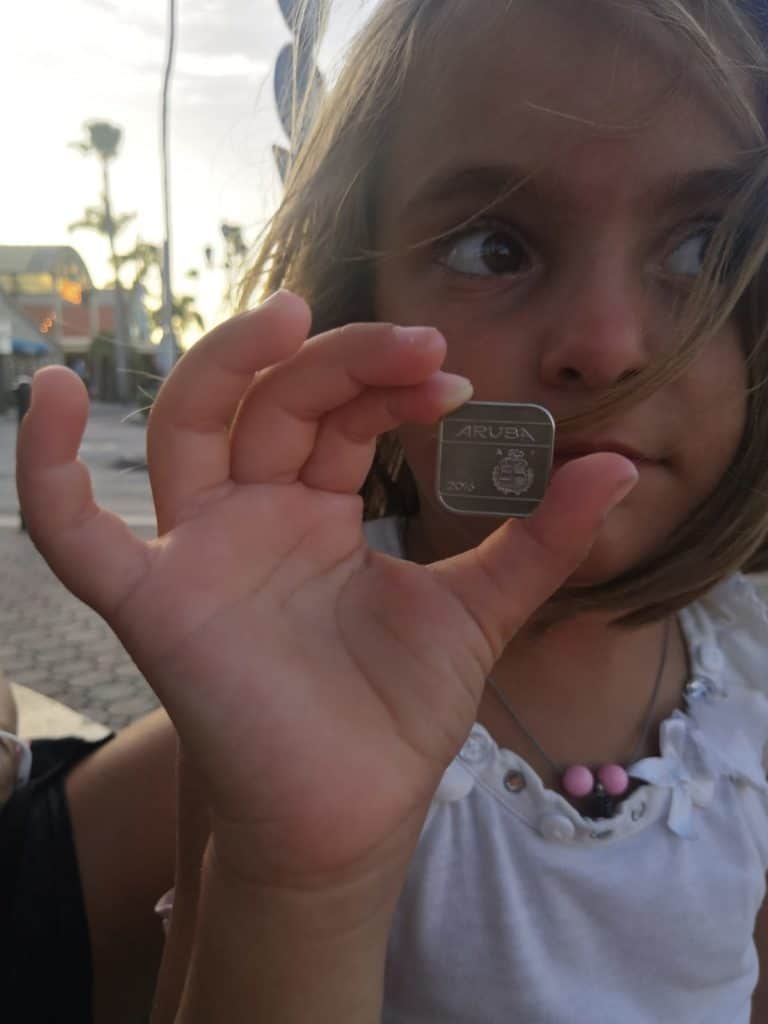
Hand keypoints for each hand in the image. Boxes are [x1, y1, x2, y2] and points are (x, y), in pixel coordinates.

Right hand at [16, 291, 636, 890]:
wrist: (354, 816)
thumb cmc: (398, 715)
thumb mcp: (479, 609)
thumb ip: (539, 539)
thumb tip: (616, 463)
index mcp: (313, 511)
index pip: (338, 411)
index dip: (390, 382)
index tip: (459, 385)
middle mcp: (249, 517)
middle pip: (271, 400)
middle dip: (340, 360)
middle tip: (419, 347)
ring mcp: (198, 554)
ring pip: (188, 428)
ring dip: (225, 362)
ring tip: (289, 315)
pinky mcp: (156, 607)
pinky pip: (75, 535)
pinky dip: (46, 471)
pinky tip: (44, 394)